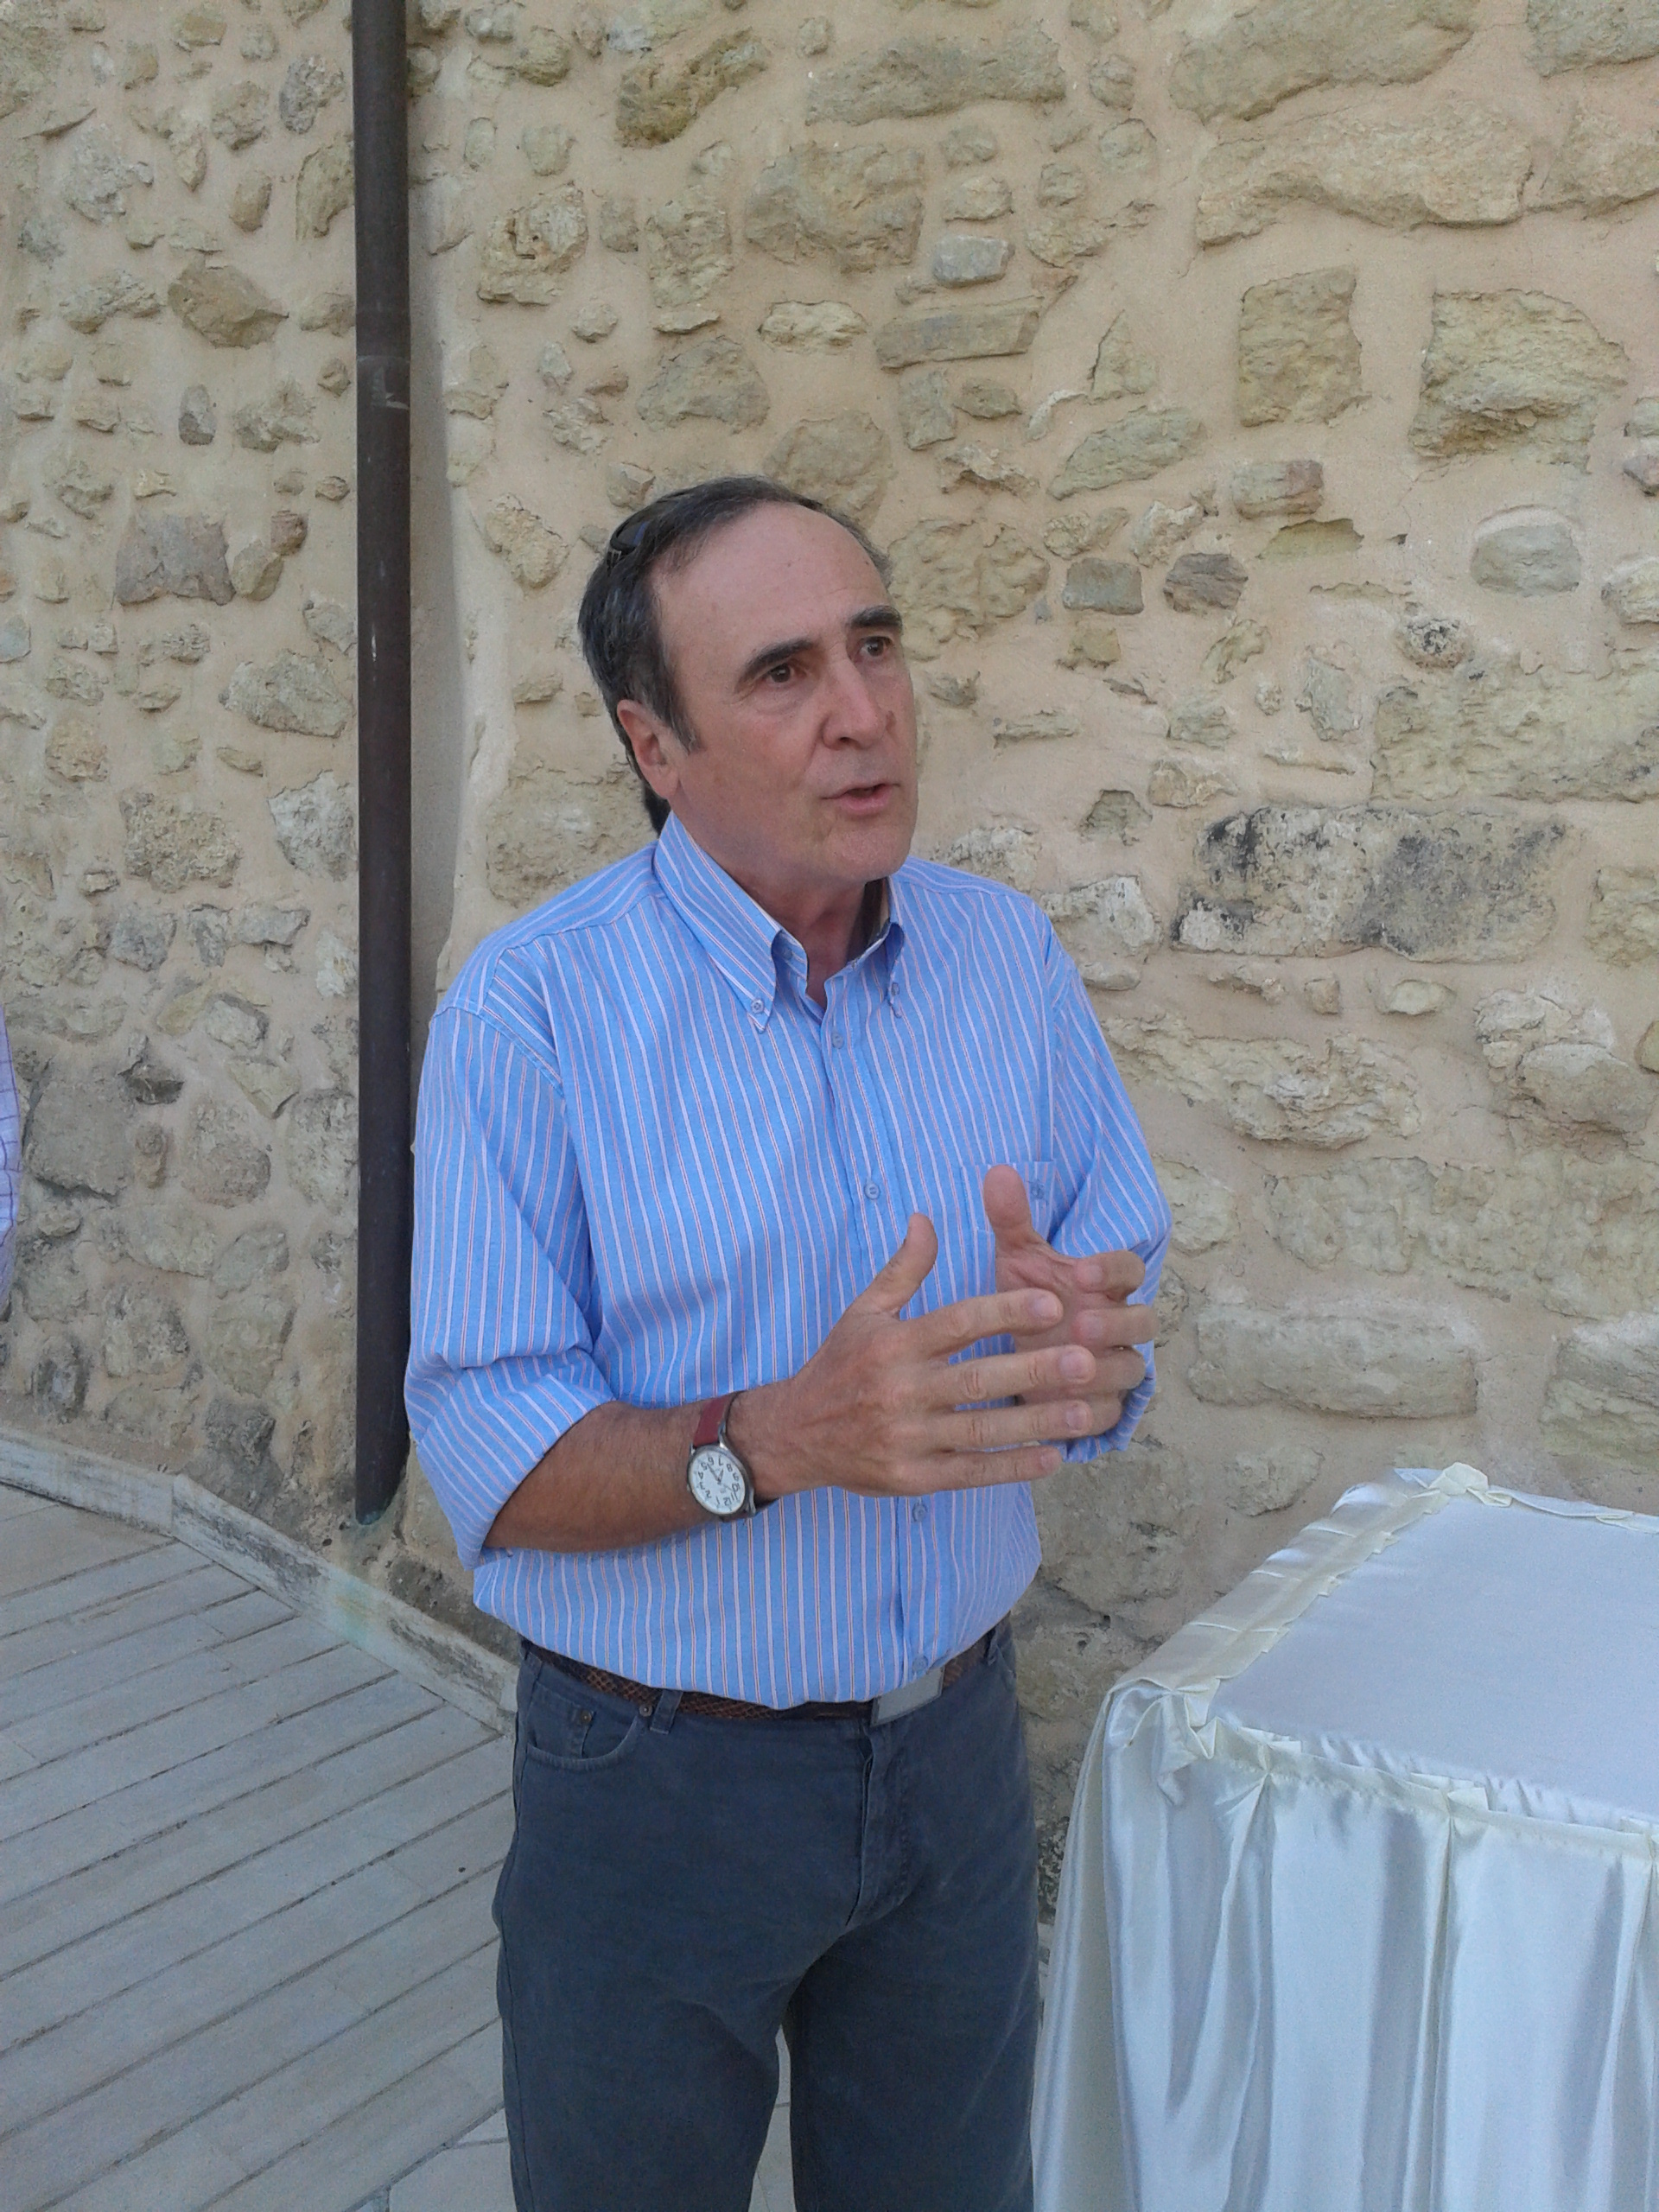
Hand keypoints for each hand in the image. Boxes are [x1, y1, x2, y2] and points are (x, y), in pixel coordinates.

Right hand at [731, 1215, 1107, 1499]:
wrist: (793, 1434)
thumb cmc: (838, 1365)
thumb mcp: (863, 1311)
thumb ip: (903, 1269)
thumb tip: (926, 1218)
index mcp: (893, 1344)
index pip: (957, 1323)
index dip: (1005, 1311)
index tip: (1053, 1302)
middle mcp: (901, 1390)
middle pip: (977, 1379)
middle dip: (1035, 1369)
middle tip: (1087, 1359)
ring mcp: (906, 1438)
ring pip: (981, 1430)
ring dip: (1037, 1423)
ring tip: (1087, 1411)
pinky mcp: (912, 1477)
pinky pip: (969, 1473)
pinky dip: (1012, 1468)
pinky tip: (1053, 1457)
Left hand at [982, 1164, 1152, 1440]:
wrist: (1017, 1361)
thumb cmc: (1027, 1303)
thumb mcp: (1016, 1262)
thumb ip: (1012, 1221)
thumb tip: (998, 1170)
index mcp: (1106, 1284)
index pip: (1129, 1268)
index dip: (1110, 1270)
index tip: (1081, 1271)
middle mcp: (1121, 1324)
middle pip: (1145, 1322)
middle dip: (1117, 1323)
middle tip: (1083, 1324)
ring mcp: (1115, 1367)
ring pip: (1132, 1370)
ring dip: (1109, 1369)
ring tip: (1076, 1367)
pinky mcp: (1102, 1407)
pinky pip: (1112, 1412)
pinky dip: (1095, 1412)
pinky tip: (1070, 1410)